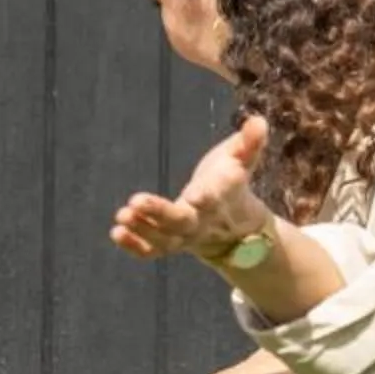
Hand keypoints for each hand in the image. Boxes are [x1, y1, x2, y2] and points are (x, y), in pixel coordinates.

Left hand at [112, 116, 277, 263]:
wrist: (232, 223)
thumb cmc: (231, 180)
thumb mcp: (243, 158)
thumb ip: (250, 142)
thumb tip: (259, 121)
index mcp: (221, 197)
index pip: (215, 197)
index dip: (206, 197)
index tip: (195, 194)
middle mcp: (203, 220)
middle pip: (182, 222)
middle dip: (160, 213)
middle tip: (135, 201)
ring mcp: (185, 236)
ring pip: (164, 240)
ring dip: (142, 229)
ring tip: (121, 216)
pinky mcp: (169, 244)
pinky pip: (152, 251)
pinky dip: (134, 246)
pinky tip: (116, 232)